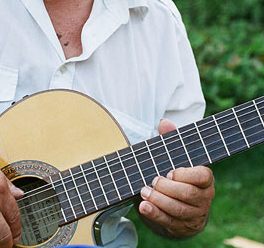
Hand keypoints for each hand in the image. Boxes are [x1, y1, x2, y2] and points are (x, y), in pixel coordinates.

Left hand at [138, 119, 214, 237]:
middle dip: (168, 188)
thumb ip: (171, 139)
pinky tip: (144, 206)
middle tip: (153, 180)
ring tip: (144, 191)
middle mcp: (204, 198)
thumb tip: (164, 122)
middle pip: (188, 194)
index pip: (203, 176)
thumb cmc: (179, 173)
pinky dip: (155, 214)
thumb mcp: (177, 156)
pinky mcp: (182, 226)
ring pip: (179, 210)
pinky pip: (169, 222)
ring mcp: (194, 214)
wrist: (181, 201)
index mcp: (206, 178)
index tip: (170, 171)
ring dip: (159, 201)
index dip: (186, 175)